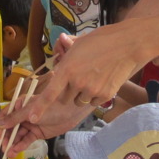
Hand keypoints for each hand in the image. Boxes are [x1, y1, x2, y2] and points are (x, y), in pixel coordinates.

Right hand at [0, 99, 87, 155]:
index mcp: (20, 105)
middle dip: (6, 138)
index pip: (5, 115)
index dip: (0, 126)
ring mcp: (31, 125)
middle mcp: (24, 115)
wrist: (72, 110)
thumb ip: (15, 118)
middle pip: (11, 128)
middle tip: (4, 148)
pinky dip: (21, 145)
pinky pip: (27, 140)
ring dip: (13, 144)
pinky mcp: (38, 133)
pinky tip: (16, 151)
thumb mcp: (31, 111)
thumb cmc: (52, 106)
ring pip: (18, 136)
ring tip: (9, 154)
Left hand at [3, 22, 149, 130]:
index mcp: (67, 69)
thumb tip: (61, 40)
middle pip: (65, 98)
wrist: (128, 45)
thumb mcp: (81, 42)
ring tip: (93, 77)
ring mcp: (91, 90)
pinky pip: (93, 101)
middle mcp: (77, 82)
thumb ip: (68, 47)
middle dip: (68, 91)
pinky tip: (103, 80)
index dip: (39, 108)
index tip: (30, 118)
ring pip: (79, 101)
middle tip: (78, 77)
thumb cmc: (104, 40)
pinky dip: (95, 95)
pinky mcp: (104, 95)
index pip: (49, 94)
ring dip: (81, 94)